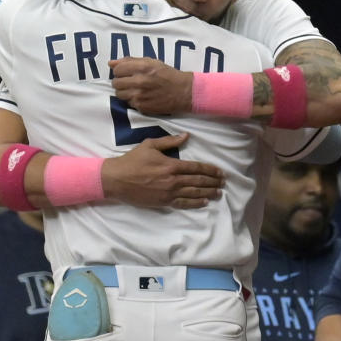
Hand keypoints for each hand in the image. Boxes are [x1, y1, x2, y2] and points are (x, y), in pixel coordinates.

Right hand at [101, 134, 223, 209]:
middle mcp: (173, 180)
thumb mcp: (150, 145)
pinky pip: (183, 203)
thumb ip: (169, 141)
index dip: (210, 170)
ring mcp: (169, 193)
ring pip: (194, 193)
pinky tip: (204, 202)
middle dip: (213, 182)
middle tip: (223, 183)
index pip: (196, 167)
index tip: (220, 172)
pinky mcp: (164, 202)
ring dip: (208, 192)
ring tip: (218, 193)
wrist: (117, 179)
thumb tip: (186, 136)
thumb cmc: (132, 160)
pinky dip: (195, 203)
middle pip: (198, 181)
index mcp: (171, 165)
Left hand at [110, 57, 192, 115]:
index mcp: (142, 67)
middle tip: (129, 82)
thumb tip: (111, 63)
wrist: (183, 92)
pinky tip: (141, 97)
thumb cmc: (167, 75)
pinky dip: (132, 100)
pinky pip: (128, 103)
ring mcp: (140, 96)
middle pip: (115, 83)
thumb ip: (130, 61)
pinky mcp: (141, 107)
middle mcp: (139, 81)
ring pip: (119, 94)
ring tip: (134, 90)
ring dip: (124, 92)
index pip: (117, 69)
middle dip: (120, 82)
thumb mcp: (151, 62)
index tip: (125, 73)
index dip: (120, 71)